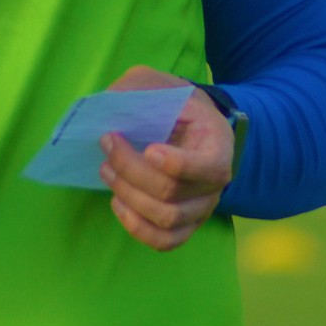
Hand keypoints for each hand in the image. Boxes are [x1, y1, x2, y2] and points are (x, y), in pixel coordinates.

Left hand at [98, 66, 234, 251]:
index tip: (149, 149)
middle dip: (131, 170)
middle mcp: (215, 183)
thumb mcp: (162, 85)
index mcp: (218, 144)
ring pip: (165, 218)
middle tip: (108, 143)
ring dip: (128, 194)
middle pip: (172, 192)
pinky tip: (117, 202)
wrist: (192, 128)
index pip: (207, 167)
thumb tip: (109, 104)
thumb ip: (138, 88)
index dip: (177, 164)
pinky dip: (136, 227)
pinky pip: (164, 241)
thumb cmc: (176, 105)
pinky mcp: (185, 225)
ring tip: (106, 169)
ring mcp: (201, 208)